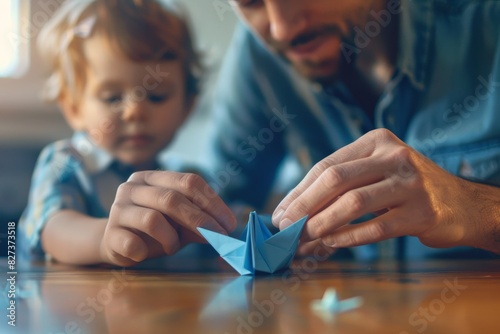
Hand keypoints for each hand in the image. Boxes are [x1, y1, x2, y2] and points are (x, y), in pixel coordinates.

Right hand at [100, 171, 235, 265]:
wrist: (114, 243)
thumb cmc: (154, 230)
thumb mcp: (180, 223)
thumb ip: (200, 223)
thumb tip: (226, 232)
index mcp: (152, 177)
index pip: (189, 181)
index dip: (213, 202)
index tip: (229, 223)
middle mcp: (133, 187)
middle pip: (172, 199)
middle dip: (201, 220)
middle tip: (219, 238)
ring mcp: (117, 209)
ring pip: (153, 220)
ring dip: (171, 239)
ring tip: (172, 247)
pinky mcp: (109, 233)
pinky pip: (133, 244)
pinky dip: (146, 252)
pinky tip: (145, 253)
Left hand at [272, 129, 499, 252]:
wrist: (461, 203)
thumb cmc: (407, 188)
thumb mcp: (378, 171)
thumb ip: (343, 184)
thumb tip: (295, 210)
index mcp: (377, 141)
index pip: (327, 165)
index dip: (299, 191)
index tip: (280, 212)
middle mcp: (394, 155)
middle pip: (336, 179)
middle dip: (304, 206)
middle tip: (285, 227)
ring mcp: (410, 183)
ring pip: (353, 203)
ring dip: (322, 224)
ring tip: (303, 239)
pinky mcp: (422, 212)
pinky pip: (376, 227)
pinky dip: (349, 237)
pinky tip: (331, 244)